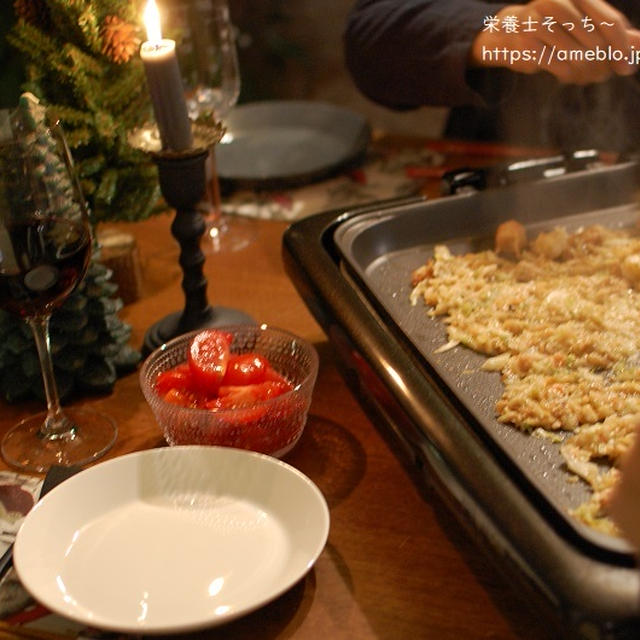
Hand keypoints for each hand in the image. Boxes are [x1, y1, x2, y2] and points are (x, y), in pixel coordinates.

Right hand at [469, 0, 639, 83]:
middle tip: (603, 76)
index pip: (610, 23)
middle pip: (595, 44)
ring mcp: (540, 24)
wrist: (509, 30)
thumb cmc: (554, 25)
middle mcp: (558, 4)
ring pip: (577, 58)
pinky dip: (569, 76)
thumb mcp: (584, 22)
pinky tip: (570, 77)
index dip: (622, 48)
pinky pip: (559, 67)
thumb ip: (611, 31)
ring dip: (586, 73)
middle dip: (603, 64)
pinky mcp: (527, 45)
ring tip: (587, 77)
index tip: (628, 69)